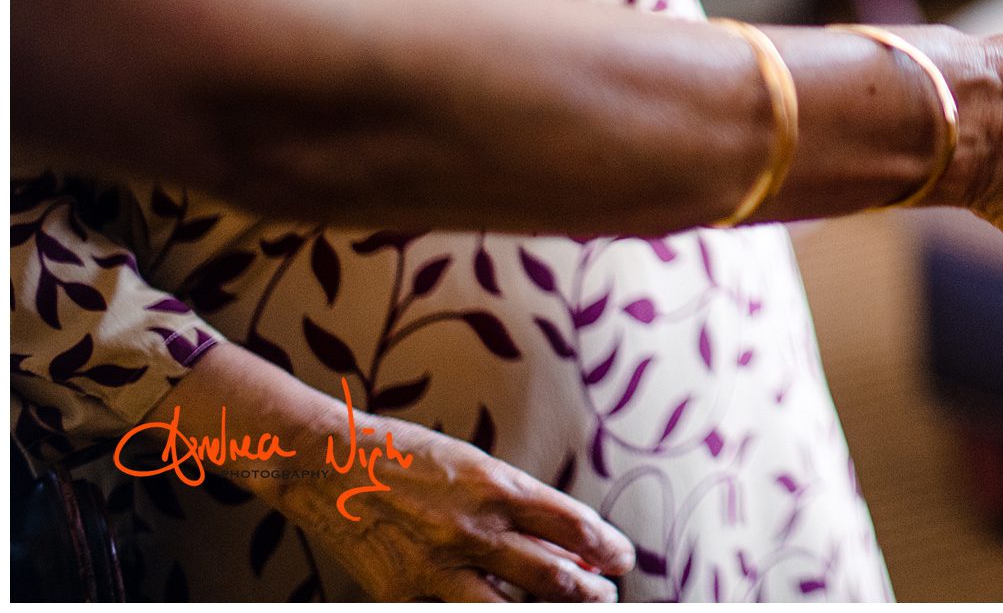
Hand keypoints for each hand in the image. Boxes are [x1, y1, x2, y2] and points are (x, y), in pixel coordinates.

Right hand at [277, 412, 633, 601]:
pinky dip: (485, 609)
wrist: (327, 463)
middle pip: (553, 576)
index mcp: (495, 486)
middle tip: (606, 594)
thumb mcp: (475, 468)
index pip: (571, 526)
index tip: (622, 559)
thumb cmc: (410, 458)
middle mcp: (471, 528)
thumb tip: (569, 546)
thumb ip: (520, 508)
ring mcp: (435, 566)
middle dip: (589, 592)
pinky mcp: (402, 594)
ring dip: (551, 611)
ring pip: (509, 609)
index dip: (606, 548)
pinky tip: (501, 607)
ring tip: (573, 606)